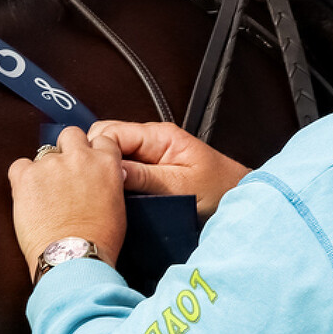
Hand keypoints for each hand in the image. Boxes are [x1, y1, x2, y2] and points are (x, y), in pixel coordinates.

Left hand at [8, 128, 127, 275]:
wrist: (73, 258)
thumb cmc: (97, 241)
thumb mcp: (117, 205)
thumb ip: (107, 182)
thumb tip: (98, 179)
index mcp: (105, 163)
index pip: (100, 139)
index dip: (91, 152)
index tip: (86, 164)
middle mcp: (79, 157)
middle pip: (71, 135)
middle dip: (67, 150)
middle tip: (64, 174)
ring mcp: (51, 164)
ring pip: (44, 153)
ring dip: (45, 169)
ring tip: (45, 196)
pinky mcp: (26, 176)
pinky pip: (19, 166)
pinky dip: (21, 178)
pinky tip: (28, 196)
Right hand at [88, 119, 247, 217]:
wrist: (241, 201)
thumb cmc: (220, 191)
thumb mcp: (181, 187)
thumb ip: (145, 177)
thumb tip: (109, 171)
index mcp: (159, 135)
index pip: (112, 132)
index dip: (97, 152)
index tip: (90, 176)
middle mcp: (151, 140)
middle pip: (106, 139)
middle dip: (95, 159)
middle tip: (91, 186)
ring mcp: (149, 154)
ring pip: (111, 154)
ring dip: (104, 171)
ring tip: (100, 193)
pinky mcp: (149, 170)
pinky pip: (121, 169)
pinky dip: (113, 179)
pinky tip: (112, 195)